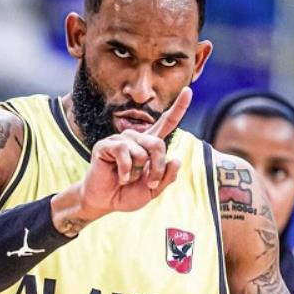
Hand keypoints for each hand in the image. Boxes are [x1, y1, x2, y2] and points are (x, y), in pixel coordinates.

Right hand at [78, 86, 191, 216]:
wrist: (105, 202)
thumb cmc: (127, 193)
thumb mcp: (153, 190)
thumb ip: (166, 177)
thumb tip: (176, 159)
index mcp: (149, 145)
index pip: (167, 123)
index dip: (178, 108)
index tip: (188, 90)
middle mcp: (136, 138)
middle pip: (158, 144)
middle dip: (157, 168)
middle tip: (151, 184)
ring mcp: (120, 140)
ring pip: (142, 151)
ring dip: (138, 173)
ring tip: (128, 179)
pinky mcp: (106, 145)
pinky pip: (124, 152)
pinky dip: (126, 170)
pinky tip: (121, 177)